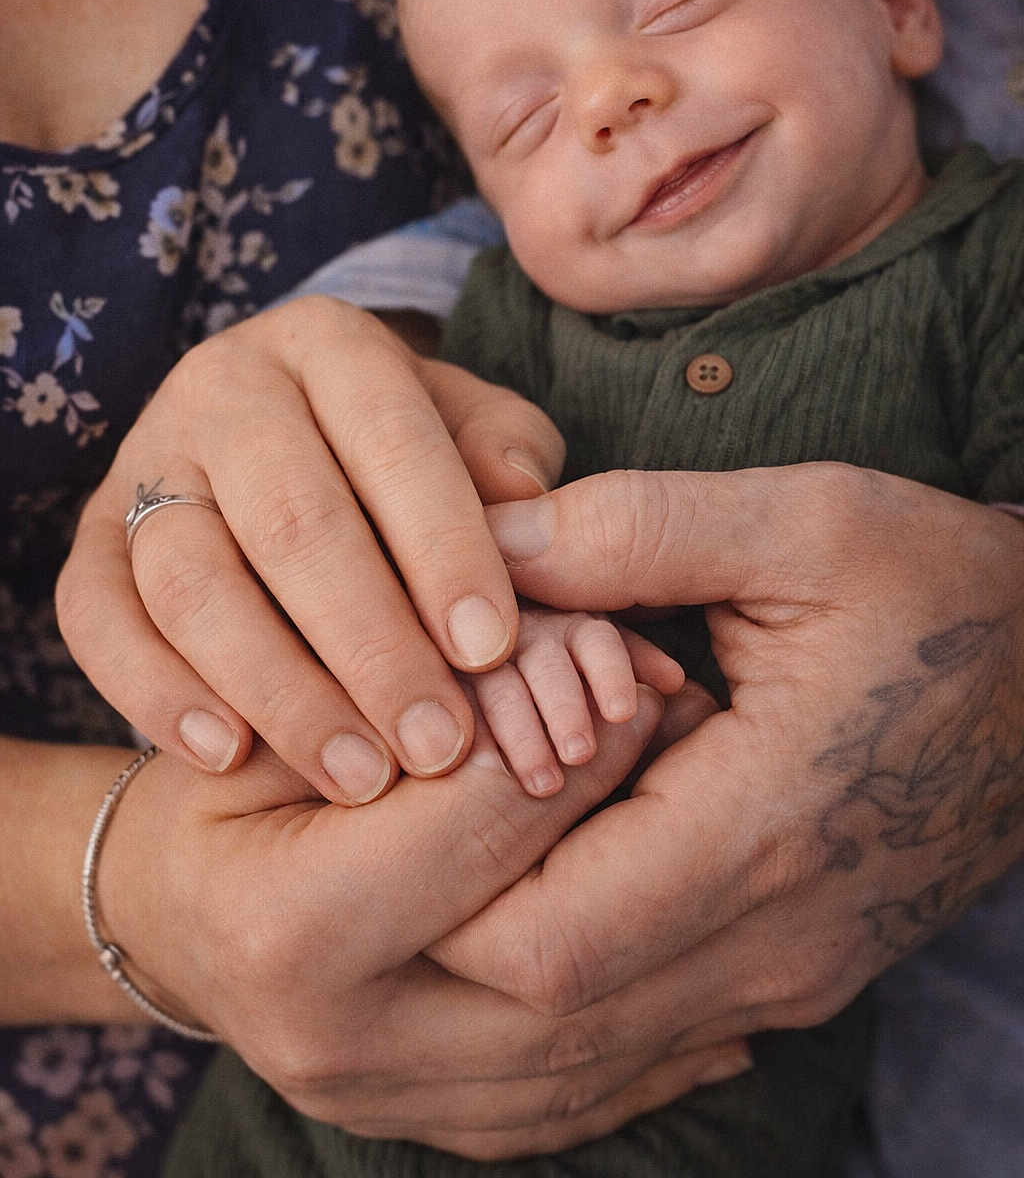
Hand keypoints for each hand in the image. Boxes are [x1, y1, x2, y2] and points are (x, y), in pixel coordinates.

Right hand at [56, 296, 564, 802]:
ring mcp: (145, 460)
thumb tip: (520, 499)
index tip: (489, 650)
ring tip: (358, 773)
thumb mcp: (469, 424)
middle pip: (291, 519)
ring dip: (278, 690)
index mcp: (330, 344)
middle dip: (371, 645)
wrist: (276, 433)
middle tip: (435, 742)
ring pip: (191, 578)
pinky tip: (230, 757)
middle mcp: (224, 386)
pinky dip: (156, 694)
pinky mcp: (90, 535)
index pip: (391, 439)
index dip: (444, 546)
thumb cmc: (399, 447)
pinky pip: (96, 619)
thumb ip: (504, 452)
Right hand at [98, 691, 749, 1157]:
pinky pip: (588, 1101)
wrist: (170, 918)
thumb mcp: (277, 711)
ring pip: (592, 1046)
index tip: (639, 681)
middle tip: (708, 755)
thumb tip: (556, 649)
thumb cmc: (221, 784)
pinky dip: (669, 1038)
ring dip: (687, 948)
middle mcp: (345, 1042)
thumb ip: (398, 683)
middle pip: (551, 949)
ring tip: (741, 850)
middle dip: (648, 841)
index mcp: (286, 928)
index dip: (571, 742)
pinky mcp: (441, 1129)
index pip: (475, 826)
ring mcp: (397, 1103)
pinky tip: (725, 978)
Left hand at [429, 465, 1023, 1054]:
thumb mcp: (805, 519)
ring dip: (507, 946)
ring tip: (470, 829)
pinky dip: (577, 962)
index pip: (548, 938)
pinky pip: (650, 1015)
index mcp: (768, 826)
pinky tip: (557, 865)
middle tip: (415, 804)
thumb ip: (633, 529)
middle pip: (550, 1010)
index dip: (443, 875)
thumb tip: (485, 551)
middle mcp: (778, 938)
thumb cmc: (941, 587)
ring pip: (594, 1034)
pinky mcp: (800, 974)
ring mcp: (793, 973)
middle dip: (452, 916)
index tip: (412, 775)